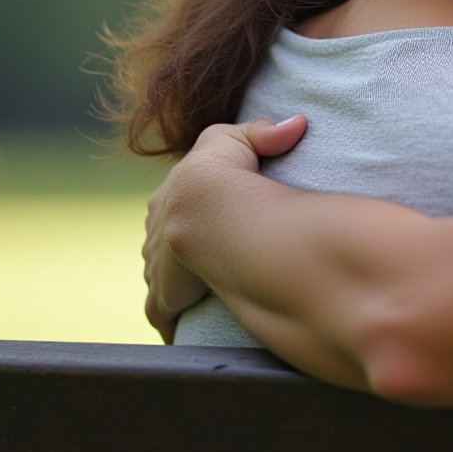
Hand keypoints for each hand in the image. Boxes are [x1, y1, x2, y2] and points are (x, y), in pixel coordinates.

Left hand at [142, 114, 307, 341]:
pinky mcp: (165, 297)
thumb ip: (263, 133)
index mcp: (169, 200)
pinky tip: (188, 327)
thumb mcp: (239, 141)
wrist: (205, 206)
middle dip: (177, 257)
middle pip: (162, 248)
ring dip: (178, 288)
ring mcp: (158, 268)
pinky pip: (162, 314)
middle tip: (207, 267)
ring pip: (162, 280)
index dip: (189, 217)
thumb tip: (296, 124)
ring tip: (206, 297)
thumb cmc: (223, 172)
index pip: (171, 210)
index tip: (209, 226)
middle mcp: (156, 234)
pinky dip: (174, 322)